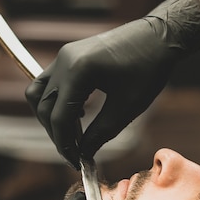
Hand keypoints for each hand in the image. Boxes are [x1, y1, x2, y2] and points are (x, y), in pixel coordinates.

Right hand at [26, 0, 199, 167]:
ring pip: (39, 93)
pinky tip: (79, 115)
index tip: (76, 162)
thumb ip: (100, 133)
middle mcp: (65, 60)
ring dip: (51, 117)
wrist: (159, 36)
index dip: (65, 145)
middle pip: (44, 107)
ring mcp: (64, 55)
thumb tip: (83, 154)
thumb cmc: (149, 69)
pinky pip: (50, 82)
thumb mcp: (126, 108)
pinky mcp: (69, 55)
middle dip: (57, 134)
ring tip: (74, 135)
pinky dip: (57, 102)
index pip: (58, 117)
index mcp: (78, 71)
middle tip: (75, 153)